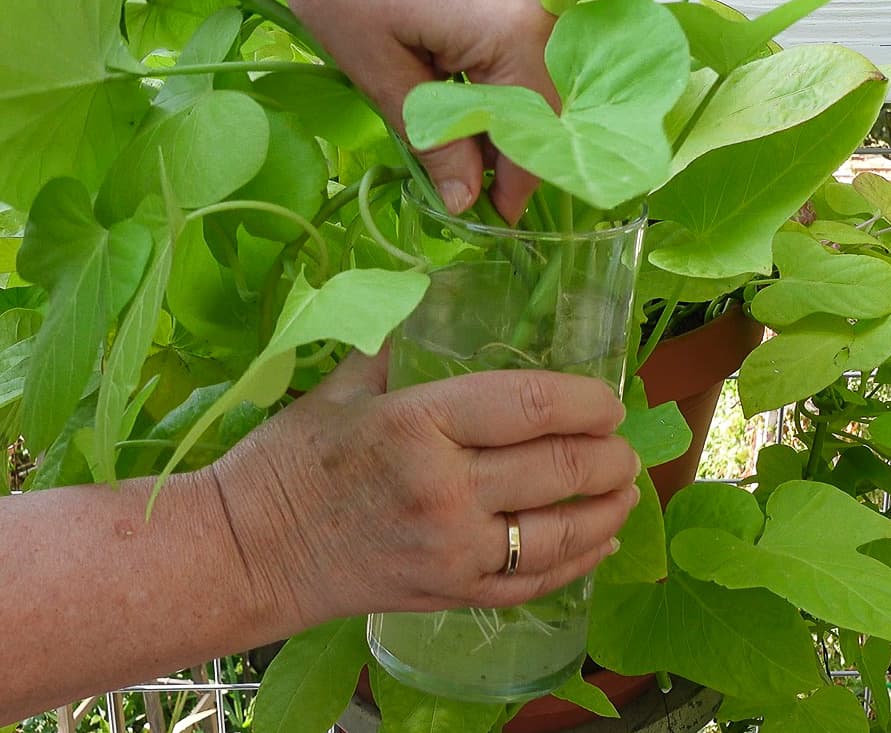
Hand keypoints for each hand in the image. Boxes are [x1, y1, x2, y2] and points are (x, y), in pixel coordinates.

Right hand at [211, 351, 639, 637]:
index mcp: (417, 424)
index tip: (609, 400)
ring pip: (559, 533)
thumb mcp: (341, 388)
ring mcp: (451, 552)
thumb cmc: (287, 461)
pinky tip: (597, 543)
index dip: (585, 400)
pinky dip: (577, 562)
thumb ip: (398, 348)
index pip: (528, 404)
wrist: (247, 551)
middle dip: (608, 455)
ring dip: (607, 509)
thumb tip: (440, 314)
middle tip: (623, 444)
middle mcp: (445, 491)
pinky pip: (532, 584)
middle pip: (557, 469)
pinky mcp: (449, 595)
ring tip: (625, 489)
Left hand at [254, 0, 558, 222]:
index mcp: (515, 26)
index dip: (518, 181)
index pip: (537, 127)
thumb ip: (432, 138)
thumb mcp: (378, 69)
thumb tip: (464, 201)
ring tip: (467, 118)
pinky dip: (513, 49)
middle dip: (515, 140)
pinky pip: (538, 11)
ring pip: (548, 53)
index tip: (496, 215)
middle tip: (471, 171)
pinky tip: (472, 61)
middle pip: (552, 92)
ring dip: (515, 94)